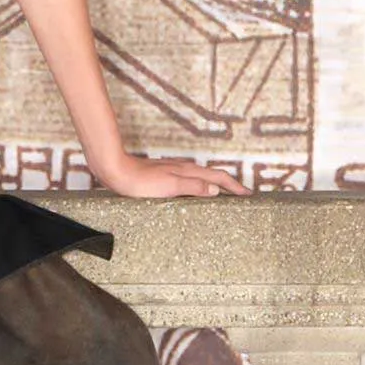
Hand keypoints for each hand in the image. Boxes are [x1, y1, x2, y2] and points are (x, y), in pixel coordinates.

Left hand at [91, 151, 250, 198]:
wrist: (117, 171)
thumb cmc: (140, 182)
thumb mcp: (169, 187)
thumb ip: (193, 187)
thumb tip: (216, 189)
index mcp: (188, 172)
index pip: (218, 178)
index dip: (234, 186)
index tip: (247, 194)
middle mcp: (184, 169)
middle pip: (213, 175)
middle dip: (230, 184)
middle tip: (242, 194)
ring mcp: (175, 171)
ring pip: (203, 176)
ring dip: (216, 184)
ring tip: (225, 193)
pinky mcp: (166, 175)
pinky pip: (191, 180)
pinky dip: (202, 185)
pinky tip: (196, 191)